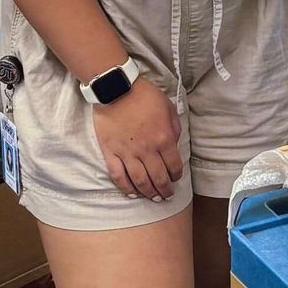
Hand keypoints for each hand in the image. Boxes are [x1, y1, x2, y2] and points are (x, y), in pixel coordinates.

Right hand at [92, 77, 183, 200]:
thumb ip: (174, 128)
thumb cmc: (144, 95)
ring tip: (154, 198)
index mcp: (164, 138)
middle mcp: (147, 150)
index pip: (174, 165)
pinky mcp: (111, 153)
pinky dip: (125, 188)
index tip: (176, 179)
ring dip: (148, 192)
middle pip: (158, 177)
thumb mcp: (168, 107)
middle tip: (167, 195)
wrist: (116, 89)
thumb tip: (174, 144)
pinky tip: (131, 194)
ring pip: (140, 181)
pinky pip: (118, 176)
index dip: (176, 175)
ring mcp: (127, 153)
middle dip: (165, 189)